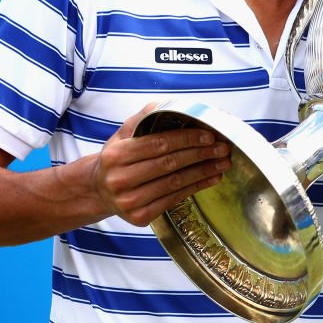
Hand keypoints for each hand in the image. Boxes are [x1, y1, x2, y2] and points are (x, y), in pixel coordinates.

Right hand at [93, 103, 230, 225]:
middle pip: (169, 164)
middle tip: (223, 148)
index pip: (159, 144)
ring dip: (203, 172)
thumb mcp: (123, 134)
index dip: (186, 139)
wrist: (99, 191)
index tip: (209, 135)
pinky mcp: (140, 217)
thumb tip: (169, 104)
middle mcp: (120, 179)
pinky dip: (196, 188)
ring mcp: (129, 201)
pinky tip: (212, 179)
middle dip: (200, 154)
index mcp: (116, 154)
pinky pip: (174, 199)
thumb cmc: (118, 158)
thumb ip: (144, 118)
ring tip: (223, 163)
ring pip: (175, 183)